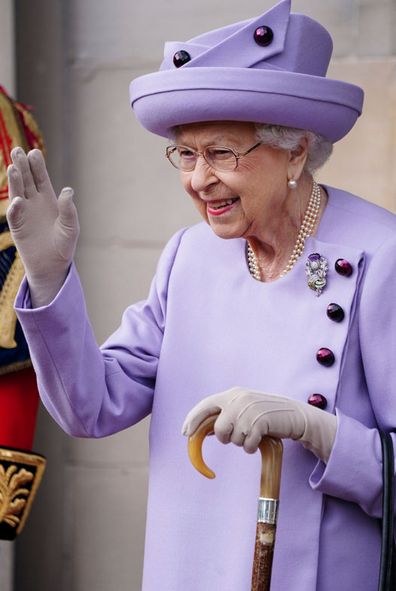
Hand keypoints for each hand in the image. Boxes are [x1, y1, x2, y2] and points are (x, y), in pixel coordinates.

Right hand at [6, 147, 78, 306]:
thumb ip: (69, 209)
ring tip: (13, 166)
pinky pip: (14, 214)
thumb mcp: (71, 227)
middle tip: (18, 150)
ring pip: (17, 192)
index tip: (34, 152)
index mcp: (48, 199)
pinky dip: (15, 207)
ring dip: (14, 180)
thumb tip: (67, 190)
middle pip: (26, 180)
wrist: (53, 265)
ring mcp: (24, 213)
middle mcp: (34, 203)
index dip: (37, 166)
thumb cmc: (64, 245)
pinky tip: (18, 201)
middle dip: (22, 166)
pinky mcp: (17, 227)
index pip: (41, 178)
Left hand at [182, 387, 336, 462]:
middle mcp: (239, 399)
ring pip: (232, 439)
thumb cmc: (267, 414)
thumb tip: (204, 430)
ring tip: (254, 433)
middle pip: (219, 429)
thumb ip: (226, 415)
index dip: (193, 419)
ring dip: (242, 442)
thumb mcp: (244, 409)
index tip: (185, 433)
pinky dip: (251, 447)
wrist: (295, 414)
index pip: (205, 405)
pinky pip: (246, 445)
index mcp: (233, 394)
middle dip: (226, 438)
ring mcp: (249, 410)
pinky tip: (260, 438)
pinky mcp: (260, 423)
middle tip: (238, 436)